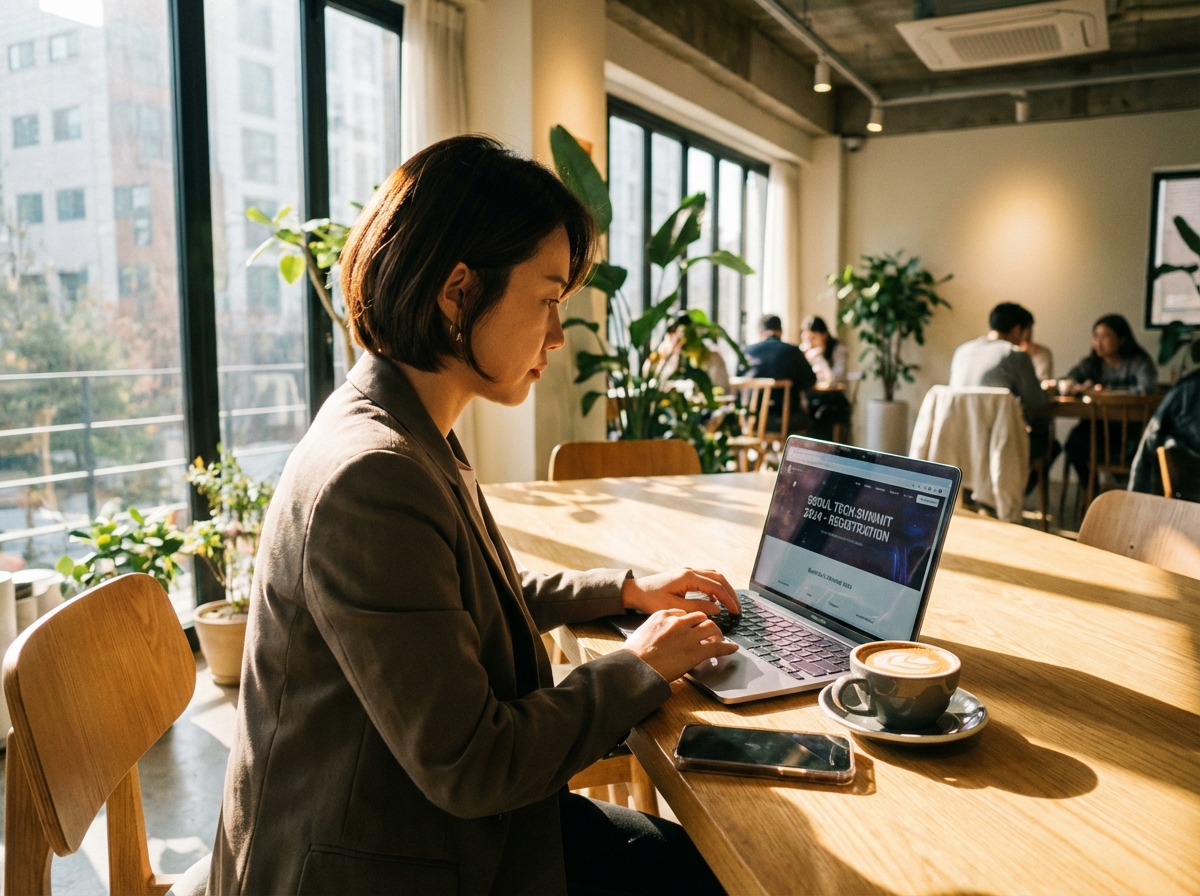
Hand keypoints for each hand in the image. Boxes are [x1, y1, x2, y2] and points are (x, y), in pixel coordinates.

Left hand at [621, 568, 740, 616]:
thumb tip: (716, 609)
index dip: (728, 599)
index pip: (716, 587)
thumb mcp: (675, 608)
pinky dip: (714, 588)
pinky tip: (714, 600)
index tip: (735, 611)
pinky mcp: (684, 576)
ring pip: (713, 576)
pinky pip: (706, 578)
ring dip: (723, 589)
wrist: (635, 591)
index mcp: (688, 577)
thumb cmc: (650, 599)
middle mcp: (690, 571)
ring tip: (730, 604)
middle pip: (719, 578)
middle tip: (737, 608)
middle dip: (730, 593)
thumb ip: (697, 608)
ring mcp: (687, 572)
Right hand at [622, 609, 738, 680]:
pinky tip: (733, 648)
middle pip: (700, 617)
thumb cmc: (634, 655)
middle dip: (705, 624)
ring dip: (716, 633)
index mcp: (663, 615)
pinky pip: (717, 646)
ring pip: (710, 627)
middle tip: (708, 632)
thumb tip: (658, 635)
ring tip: (719, 639)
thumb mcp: (642, 634)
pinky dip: (727, 647)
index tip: (691, 626)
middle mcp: (678, 622)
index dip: (689, 621)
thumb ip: (654, 630)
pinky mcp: (696, 652)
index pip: (683, 613)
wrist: (635, 667)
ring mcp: (688, 636)